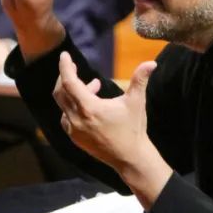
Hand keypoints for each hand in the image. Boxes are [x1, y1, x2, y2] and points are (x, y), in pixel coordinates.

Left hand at [54, 52, 171, 207]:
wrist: (130, 157)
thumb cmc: (133, 128)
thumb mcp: (136, 101)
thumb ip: (140, 79)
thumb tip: (152, 62)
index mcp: (89, 108)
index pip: (69, 82)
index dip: (65, 67)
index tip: (64, 55)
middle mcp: (77, 119)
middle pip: (60, 92)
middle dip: (65, 77)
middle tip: (74, 67)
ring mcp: (74, 130)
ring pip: (63, 105)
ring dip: (72, 92)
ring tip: (93, 87)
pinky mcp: (75, 138)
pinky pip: (66, 117)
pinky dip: (72, 107)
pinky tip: (87, 105)